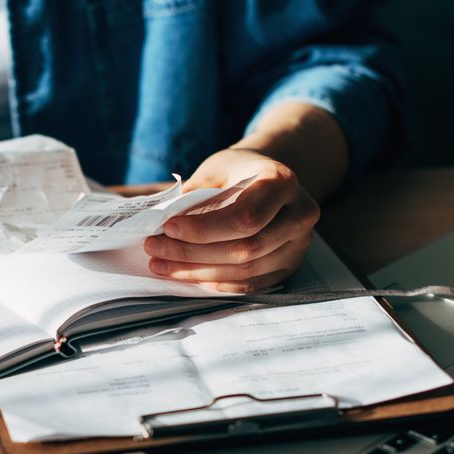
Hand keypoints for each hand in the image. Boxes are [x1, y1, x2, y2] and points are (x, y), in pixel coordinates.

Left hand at [143, 148, 318, 292]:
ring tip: (161, 263)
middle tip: (154, 247)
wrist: (269, 177)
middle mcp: (300, 216)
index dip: (204, 229)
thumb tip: (161, 221)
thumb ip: (195, 194)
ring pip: (245, 272)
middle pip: (245, 249)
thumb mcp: (217, 169)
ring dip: (197, 272)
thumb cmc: (238, 170)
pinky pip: (249, 284)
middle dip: (192, 253)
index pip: (245, 218)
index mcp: (283, 183)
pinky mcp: (288, 266)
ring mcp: (298, 246)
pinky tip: (186, 274)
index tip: (168, 227)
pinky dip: (214, 282)